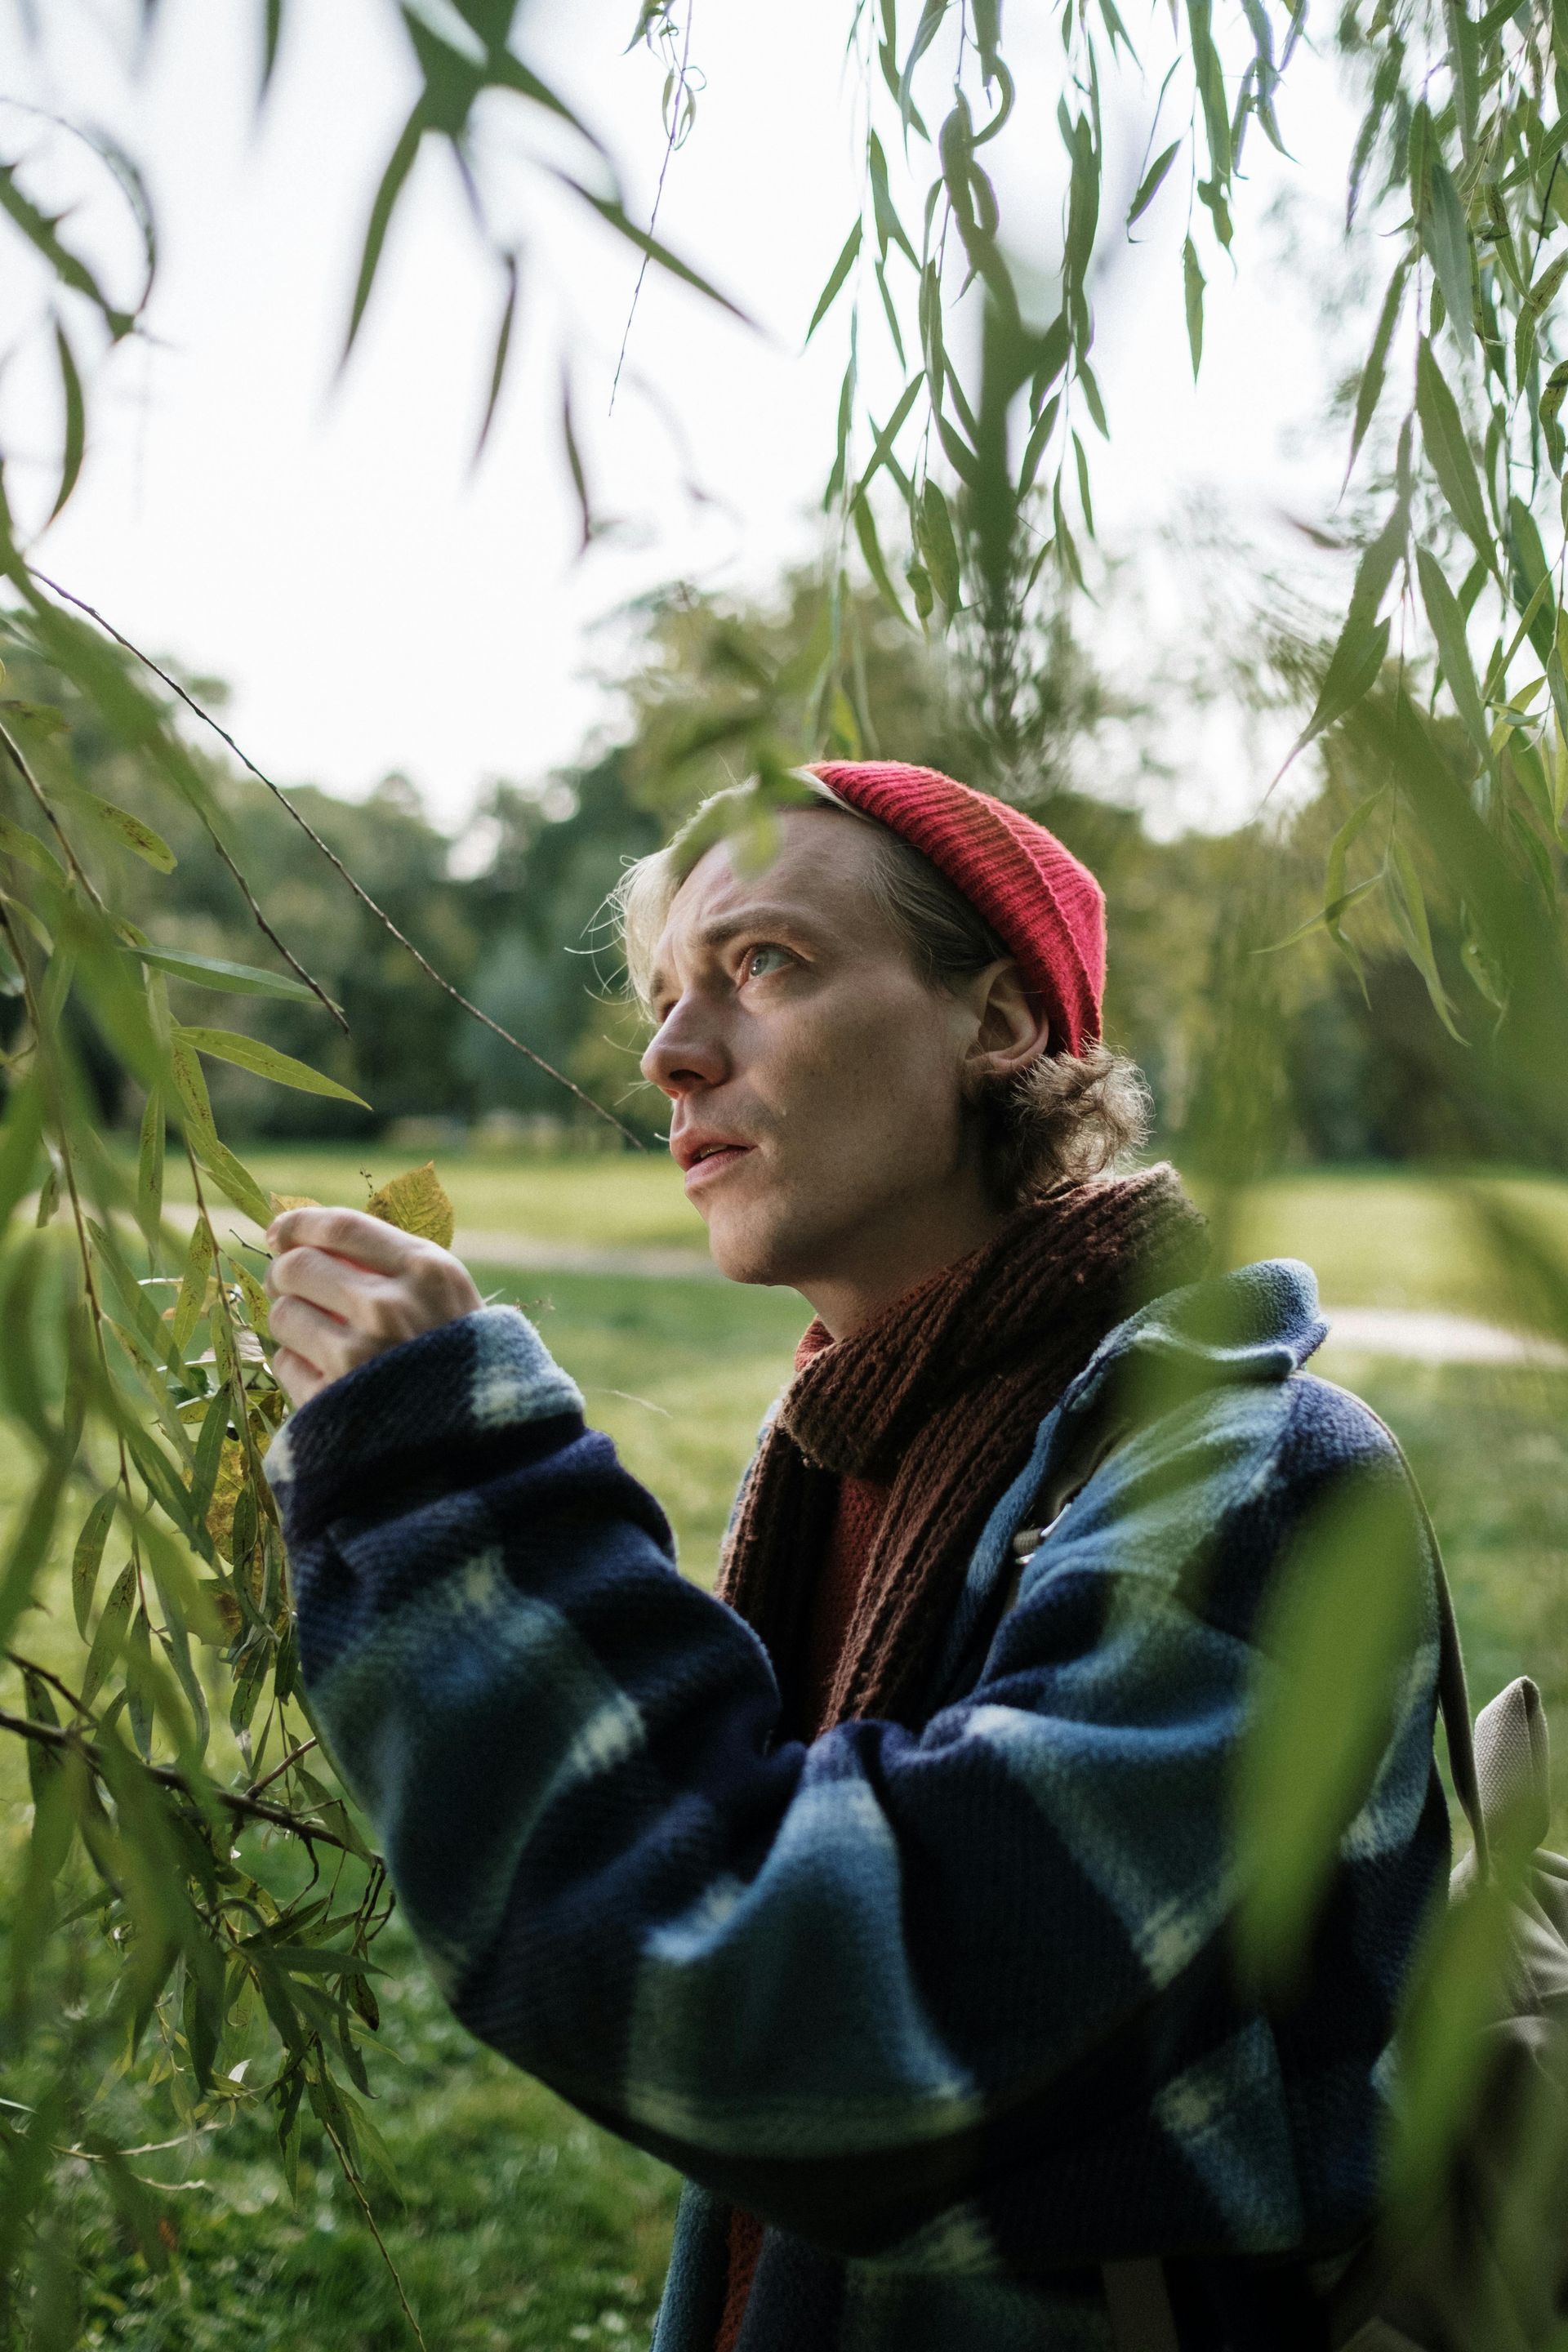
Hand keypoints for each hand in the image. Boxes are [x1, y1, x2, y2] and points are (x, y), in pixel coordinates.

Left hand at [264, 1205, 483, 1407]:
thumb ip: (393, 1265)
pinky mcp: (331, 1400)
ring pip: (284, 1313)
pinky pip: (286, 1363)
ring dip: (292, 1323)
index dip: (300, 1224)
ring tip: (321, 1340)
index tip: (281, 1232)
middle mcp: (391, 1308)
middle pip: (299, 1266)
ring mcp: (358, 1356)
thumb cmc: (461, 1363)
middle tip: (290, 1287)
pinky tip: (330, 1379)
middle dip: (285, 1274)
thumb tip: (305, 1239)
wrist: (478, 1443)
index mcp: (427, 1272)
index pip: (342, 1226)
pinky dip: (299, 1367)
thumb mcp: (449, 1298)